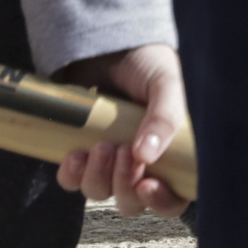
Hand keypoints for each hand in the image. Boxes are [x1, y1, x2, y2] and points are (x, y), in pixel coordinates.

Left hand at [54, 44, 188, 218]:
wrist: (109, 45)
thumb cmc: (149, 62)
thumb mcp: (167, 83)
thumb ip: (165, 116)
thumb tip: (147, 156)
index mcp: (173, 151)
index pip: (175, 196)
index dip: (163, 201)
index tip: (148, 185)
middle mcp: (142, 162)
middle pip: (133, 202)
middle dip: (125, 185)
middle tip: (124, 152)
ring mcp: (110, 160)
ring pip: (101, 194)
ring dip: (99, 177)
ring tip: (102, 145)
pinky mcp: (82, 154)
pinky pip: (71, 182)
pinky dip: (72, 173)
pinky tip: (76, 153)